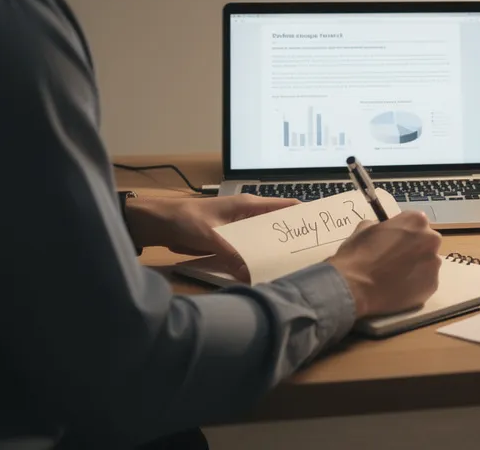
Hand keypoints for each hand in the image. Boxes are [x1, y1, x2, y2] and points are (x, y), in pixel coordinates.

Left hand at [126, 194, 299, 278]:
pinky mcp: (229, 243)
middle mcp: (248, 216)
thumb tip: (252, 275)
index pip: (286, 206)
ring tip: (290, 269)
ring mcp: (239, 230)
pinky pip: (248, 252)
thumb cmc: (185, 220)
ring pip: (264, 242)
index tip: (322, 229)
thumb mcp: (212, 237)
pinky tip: (262, 274)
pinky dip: (255, 261)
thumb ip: (233, 255)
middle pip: (278, 227)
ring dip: (272, 253)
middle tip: (311, 257)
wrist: (157, 224)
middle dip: (292, 240)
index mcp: (249, 205)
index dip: (305, 215)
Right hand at [326, 211, 441, 317]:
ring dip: (416, 267)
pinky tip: (400, 289)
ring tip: (396, 278)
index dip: (403, 233)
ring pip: (427, 263)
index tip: (393, 242)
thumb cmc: (357, 256)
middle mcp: (431, 239)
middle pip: (426, 242)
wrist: (354, 289)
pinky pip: (426, 282)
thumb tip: (383, 229)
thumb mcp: (364, 229)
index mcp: (416, 220)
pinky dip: (416, 285)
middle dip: (414, 249)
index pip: (415, 223)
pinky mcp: (433, 285)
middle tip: (395, 260)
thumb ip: (380, 225)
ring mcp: (434, 263)